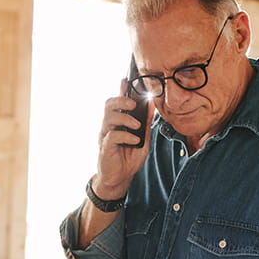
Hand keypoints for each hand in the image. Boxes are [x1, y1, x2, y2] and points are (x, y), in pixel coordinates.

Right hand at [95, 80, 154, 198]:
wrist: (120, 179)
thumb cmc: (129, 158)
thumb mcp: (143, 140)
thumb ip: (146, 124)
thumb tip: (153, 106)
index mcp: (118, 122)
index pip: (117, 102)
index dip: (120, 90)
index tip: (126, 80)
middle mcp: (109, 126)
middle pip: (109, 105)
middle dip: (121, 100)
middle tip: (133, 104)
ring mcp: (105, 135)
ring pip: (109, 117)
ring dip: (125, 118)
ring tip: (136, 125)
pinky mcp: (105, 146)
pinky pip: (113, 135)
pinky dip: (126, 135)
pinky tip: (134, 140)